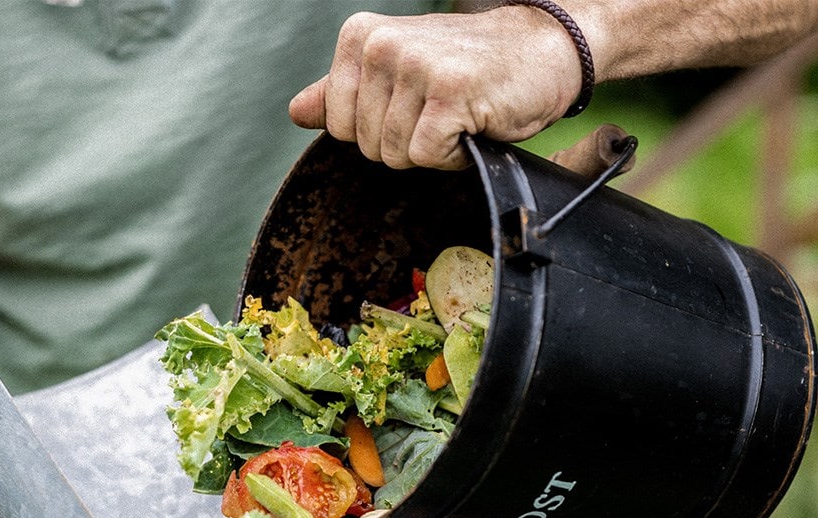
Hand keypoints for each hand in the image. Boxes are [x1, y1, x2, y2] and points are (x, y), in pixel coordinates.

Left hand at [289, 9, 582, 169]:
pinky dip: (455, 155)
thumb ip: (343, 94)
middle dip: (406, 143)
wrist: (542, 51)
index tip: (413, 106)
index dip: (378, 132)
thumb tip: (296, 113)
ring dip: (434, 149)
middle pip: (366, 146)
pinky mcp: (448, 93)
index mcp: (360, 38)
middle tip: (441, 110)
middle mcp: (382, 45)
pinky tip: (473, 124)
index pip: (337, 127)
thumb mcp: (398, 75)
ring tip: (459, 114)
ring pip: (395, 155)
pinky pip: (428, 157)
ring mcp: (414, 66)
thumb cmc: (468, 70)